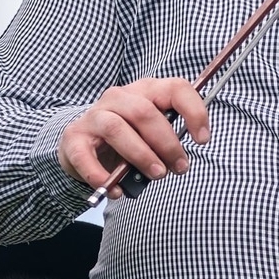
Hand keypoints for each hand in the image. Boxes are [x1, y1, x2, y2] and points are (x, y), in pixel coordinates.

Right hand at [58, 78, 209, 198]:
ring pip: (117, 129)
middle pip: (145, 113)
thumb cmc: (127, 139)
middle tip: (180, 167)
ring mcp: (94, 115)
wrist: (83, 145)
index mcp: (146, 91)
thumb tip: (179, 160)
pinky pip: (86, 156)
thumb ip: (167, 138)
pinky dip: (101, 175)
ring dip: (141, 155)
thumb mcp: (151, 133)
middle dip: (167, 143)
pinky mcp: (75, 138)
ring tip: (157, 175)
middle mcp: (119, 97)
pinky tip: (116, 190)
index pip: (175, 88)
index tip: (203, 140)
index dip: (194, 112)